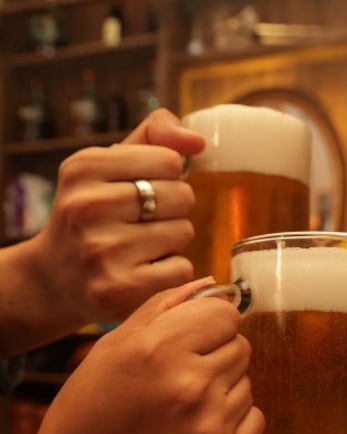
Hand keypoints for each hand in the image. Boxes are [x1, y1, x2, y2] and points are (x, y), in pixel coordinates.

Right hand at [0, 279, 262, 433]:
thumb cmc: (88, 418)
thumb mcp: (109, 352)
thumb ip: (163, 309)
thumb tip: (212, 285)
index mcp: (157, 350)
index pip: (226, 314)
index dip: (210, 324)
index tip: (193, 340)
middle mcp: (190, 385)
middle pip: (241, 347)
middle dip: (215, 357)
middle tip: (178, 382)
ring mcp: (211, 427)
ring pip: (247, 383)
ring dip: (222, 392)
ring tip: (180, 412)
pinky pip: (254, 419)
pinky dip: (233, 423)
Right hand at [28, 108, 204, 326]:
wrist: (55, 277)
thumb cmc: (95, 212)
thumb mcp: (109, 164)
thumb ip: (155, 138)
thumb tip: (197, 141)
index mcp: (84, 168)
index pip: (170, 160)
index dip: (166, 176)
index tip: (141, 188)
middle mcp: (87, 206)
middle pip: (182, 195)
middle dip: (172, 209)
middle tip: (140, 221)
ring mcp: (102, 250)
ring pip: (184, 232)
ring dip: (172, 240)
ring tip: (138, 246)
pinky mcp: (119, 288)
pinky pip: (183, 268)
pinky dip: (172, 271)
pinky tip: (142, 270)